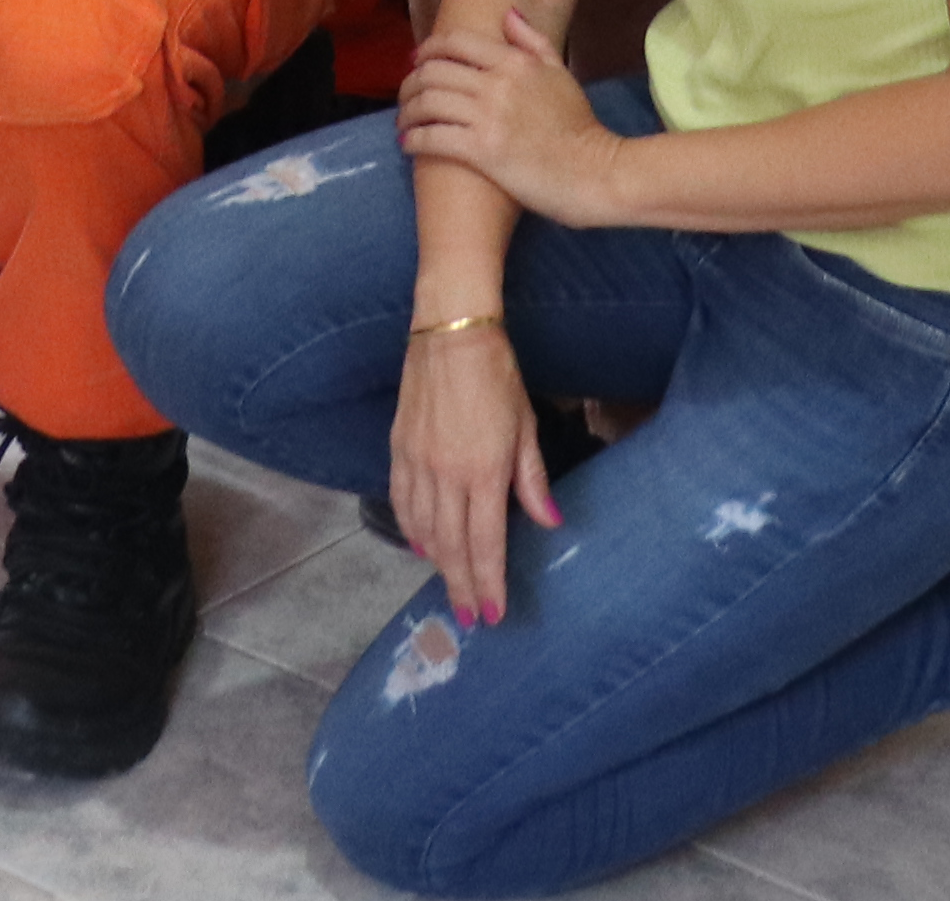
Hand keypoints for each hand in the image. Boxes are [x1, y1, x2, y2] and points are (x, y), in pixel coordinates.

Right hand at [390, 317, 558, 624]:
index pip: (485, 543)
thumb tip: (550, 523)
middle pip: (451, 546)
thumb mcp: (526, 427)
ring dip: (436, 563)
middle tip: (466, 617)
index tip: (491, 614)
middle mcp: (446, 475)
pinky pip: (401, 502)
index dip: (488, 582)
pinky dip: (410, 529)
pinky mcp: (399, 448)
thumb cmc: (497, 377)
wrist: (451, 333)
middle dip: (460, 585)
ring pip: (423, 529)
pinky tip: (419, 544)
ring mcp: (417, 463)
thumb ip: (533, 480)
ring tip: (449, 585)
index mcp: (483, 472)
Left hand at [397, 9, 628, 223]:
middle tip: (405, 96)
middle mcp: (497, 84)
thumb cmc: (580, 128)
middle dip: (410, 83)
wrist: (596, 173)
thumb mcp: (560, 75)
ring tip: (404, 122)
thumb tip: (507, 14)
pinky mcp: (482, 151)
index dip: (428, 49)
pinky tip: (408, 144)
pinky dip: (415, 139)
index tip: (417, 61)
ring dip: (407, 112)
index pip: (456, 43)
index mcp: (515, 62)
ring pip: (428, 103)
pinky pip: (434, 138)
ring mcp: (488, 117)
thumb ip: (533, 42)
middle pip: (433, 72)